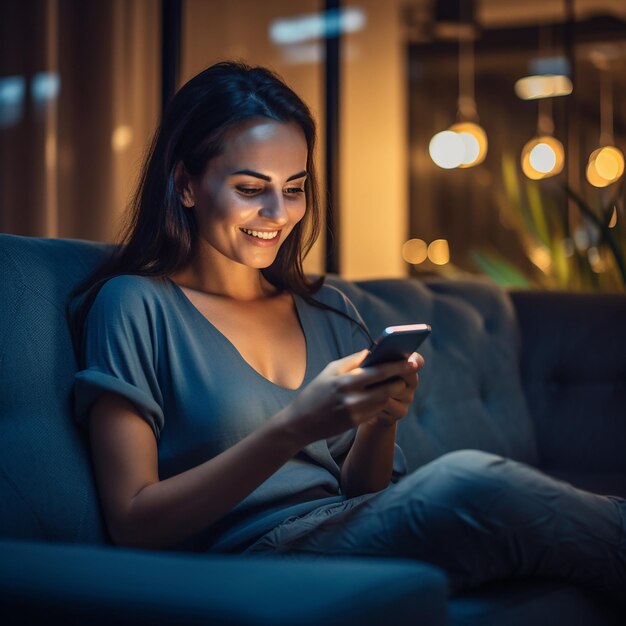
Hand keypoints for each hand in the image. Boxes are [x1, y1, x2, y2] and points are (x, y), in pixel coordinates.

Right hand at [281, 350, 424, 447]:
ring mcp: (354, 412)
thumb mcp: (330, 371)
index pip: (378, 371)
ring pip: (384, 400)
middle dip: (400, 379)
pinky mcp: (355, 423)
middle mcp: (351, 397)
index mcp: (345, 380)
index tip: (411, 360)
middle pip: (386, 387)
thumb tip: (372, 351)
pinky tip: (383, 396)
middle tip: (410, 372)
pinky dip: (382, 402)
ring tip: (397, 382)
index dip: (397, 366)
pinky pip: (376, 411)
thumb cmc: (316, 392)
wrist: (301, 422)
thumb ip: (352, 361)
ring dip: (392, 391)